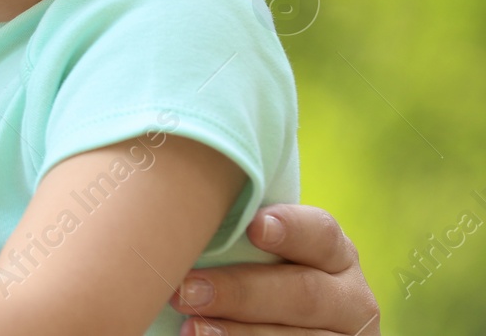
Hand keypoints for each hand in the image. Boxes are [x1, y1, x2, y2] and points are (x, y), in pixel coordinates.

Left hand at [169, 203, 379, 334]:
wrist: (278, 320)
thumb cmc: (259, 274)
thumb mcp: (265, 255)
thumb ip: (244, 237)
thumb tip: (188, 214)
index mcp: (336, 254)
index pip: (322, 234)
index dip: (291, 229)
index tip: (253, 226)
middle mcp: (350, 298)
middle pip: (304, 293)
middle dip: (242, 293)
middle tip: (187, 291)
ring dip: (238, 333)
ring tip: (190, 328)